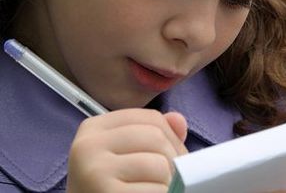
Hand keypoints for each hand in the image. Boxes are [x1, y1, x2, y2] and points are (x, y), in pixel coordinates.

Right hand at [66, 109, 187, 192]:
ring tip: (155, 189)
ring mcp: (94, 170)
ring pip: (159, 164)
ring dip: (168, 182)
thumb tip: (178, 119)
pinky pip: (155, 189)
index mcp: (94, 128)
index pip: (151, 118)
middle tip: (169, 178)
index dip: (172, 138)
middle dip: (173, 160)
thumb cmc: (109, 188)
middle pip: (156, 137)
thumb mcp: (125, 156)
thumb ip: (153, 135)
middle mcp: (88, 145)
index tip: (171, 157)